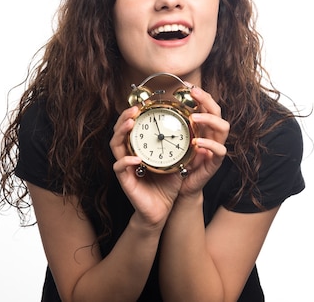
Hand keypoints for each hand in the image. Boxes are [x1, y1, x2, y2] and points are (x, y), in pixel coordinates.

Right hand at [110, 106, 182, 225]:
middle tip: (134, 110)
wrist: (162, 209)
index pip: (131, 127)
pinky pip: (120, 167)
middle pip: (119, 131)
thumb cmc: (167, 184)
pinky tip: (136, 158)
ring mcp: (125, 167)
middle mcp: (129, 154)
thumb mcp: (177, 161)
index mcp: (140, 148)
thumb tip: (197, 131)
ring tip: (130, 123)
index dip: (133, 114)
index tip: (142, 104)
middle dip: (124, 118)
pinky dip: (126, 162)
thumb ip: (183, 147)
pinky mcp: (125, 180)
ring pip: (115, 145)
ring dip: (121, 133)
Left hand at [179, 86, 229, 196]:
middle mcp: (212, 135)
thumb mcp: (175, 141)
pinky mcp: (215, 162)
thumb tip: (159, 108)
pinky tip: (197, 142)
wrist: (183, 187)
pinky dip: (209, 144)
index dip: (200, 94)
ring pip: (224, 127)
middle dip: (206, 99)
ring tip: (194, 117)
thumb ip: (172, 126)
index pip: (206, 105)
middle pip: (217, 111)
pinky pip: (219, 150)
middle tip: (193, 92)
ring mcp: (216, 147)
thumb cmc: (179, 162)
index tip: (187, 85)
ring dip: (209, 119)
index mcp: (203, 128)